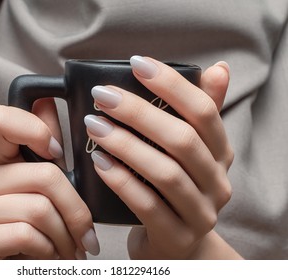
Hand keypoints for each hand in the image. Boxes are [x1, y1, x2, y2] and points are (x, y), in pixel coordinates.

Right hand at [0, 100, 98, 258]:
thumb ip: (48, 153)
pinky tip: (48, 259)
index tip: (57, 152)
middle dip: (77, 211)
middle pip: (44, 175)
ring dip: (66, 238)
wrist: (18, 276)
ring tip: (70, 251)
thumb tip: (49, 100)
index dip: (33, 126)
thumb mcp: (47, 192)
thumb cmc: (38, 235)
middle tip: (86, 235)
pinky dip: (49, 252)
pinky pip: (25, 234)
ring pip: (39, 209)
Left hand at [84, 56, 238, 258]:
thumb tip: (217, 68)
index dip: (172, 85)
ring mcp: (200, 213)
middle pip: (182, 140)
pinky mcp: (176, 237)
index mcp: (221, 153)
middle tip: (103, 96)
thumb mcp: (191, 152)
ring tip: (94, 125)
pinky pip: (146, 205)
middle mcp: (217, 182)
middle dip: (139, 113)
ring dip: (125, 145)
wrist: (176, 244)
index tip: (137, 64)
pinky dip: (121, 181)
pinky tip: (98, 162)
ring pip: (165, 172)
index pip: (204, 111)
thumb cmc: (174, 189)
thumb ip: (198, 113)